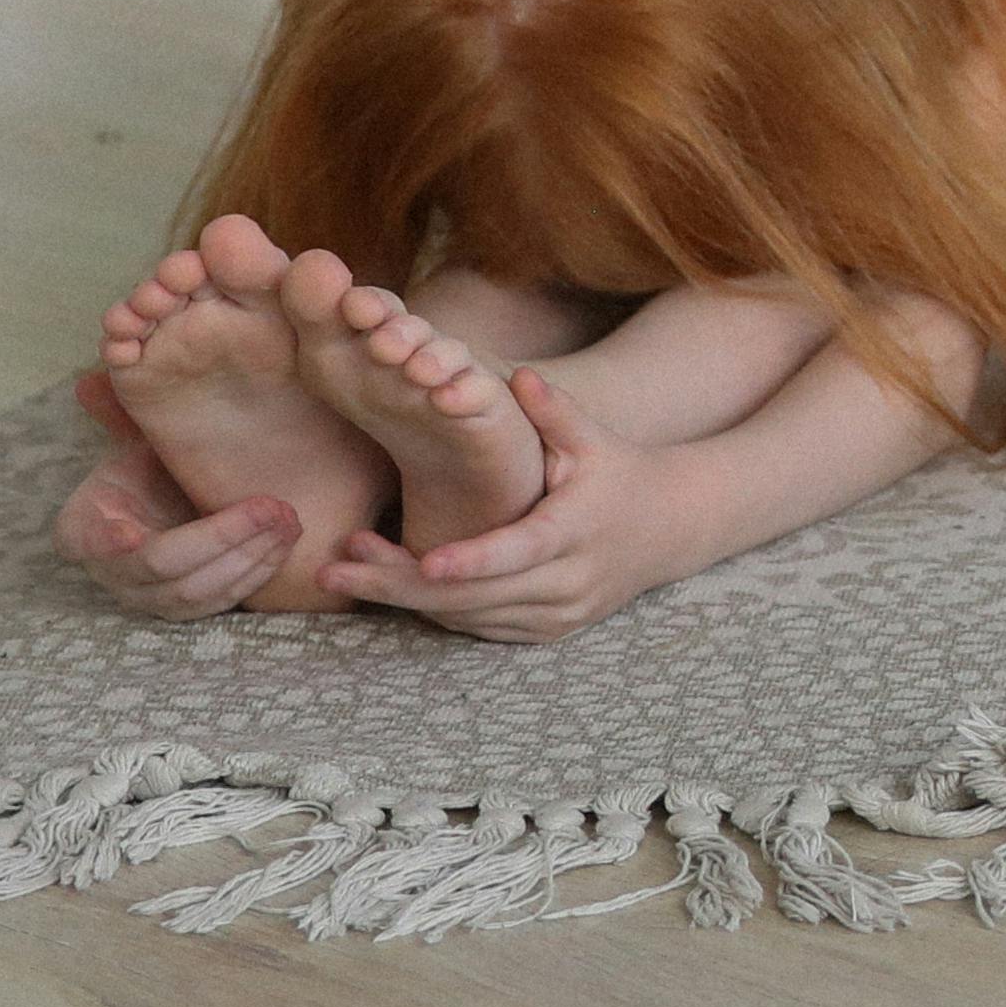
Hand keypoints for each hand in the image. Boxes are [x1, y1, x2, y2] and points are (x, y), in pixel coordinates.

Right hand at [52, 370, 300, 618]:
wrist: (167, 497)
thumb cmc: (148, 464)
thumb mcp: (134, 436)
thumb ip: (119, 411)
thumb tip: (91, 380)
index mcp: (81, 528)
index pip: (91, 539)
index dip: (109, 540)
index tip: (131, 533)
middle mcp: (110, 572)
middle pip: (162, 565)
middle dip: (220, 537)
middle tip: (271, 508)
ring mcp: (147, 597)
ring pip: (197, 589)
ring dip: (248, 556)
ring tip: (289, 520)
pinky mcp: (186, 610)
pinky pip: (220, 601)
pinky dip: (256, 573)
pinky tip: (286, 541)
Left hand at [321, 362, 659, 644]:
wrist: (673, 528)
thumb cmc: (622, 471)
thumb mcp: (593, 438)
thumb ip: (553, 409)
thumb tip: (516, 374)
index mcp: (578, 530)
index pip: (521, 551)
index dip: (473, 560)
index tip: (427, 562)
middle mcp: (570, 581)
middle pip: (475, 597)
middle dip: (399, 587)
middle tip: (332, 571)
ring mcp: (559, 614)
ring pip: (469, 618)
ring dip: (406, 598)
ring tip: (348, 566)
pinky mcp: (549, 631)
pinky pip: (480, 628)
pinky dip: (435, 609)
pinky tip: (393, 580)